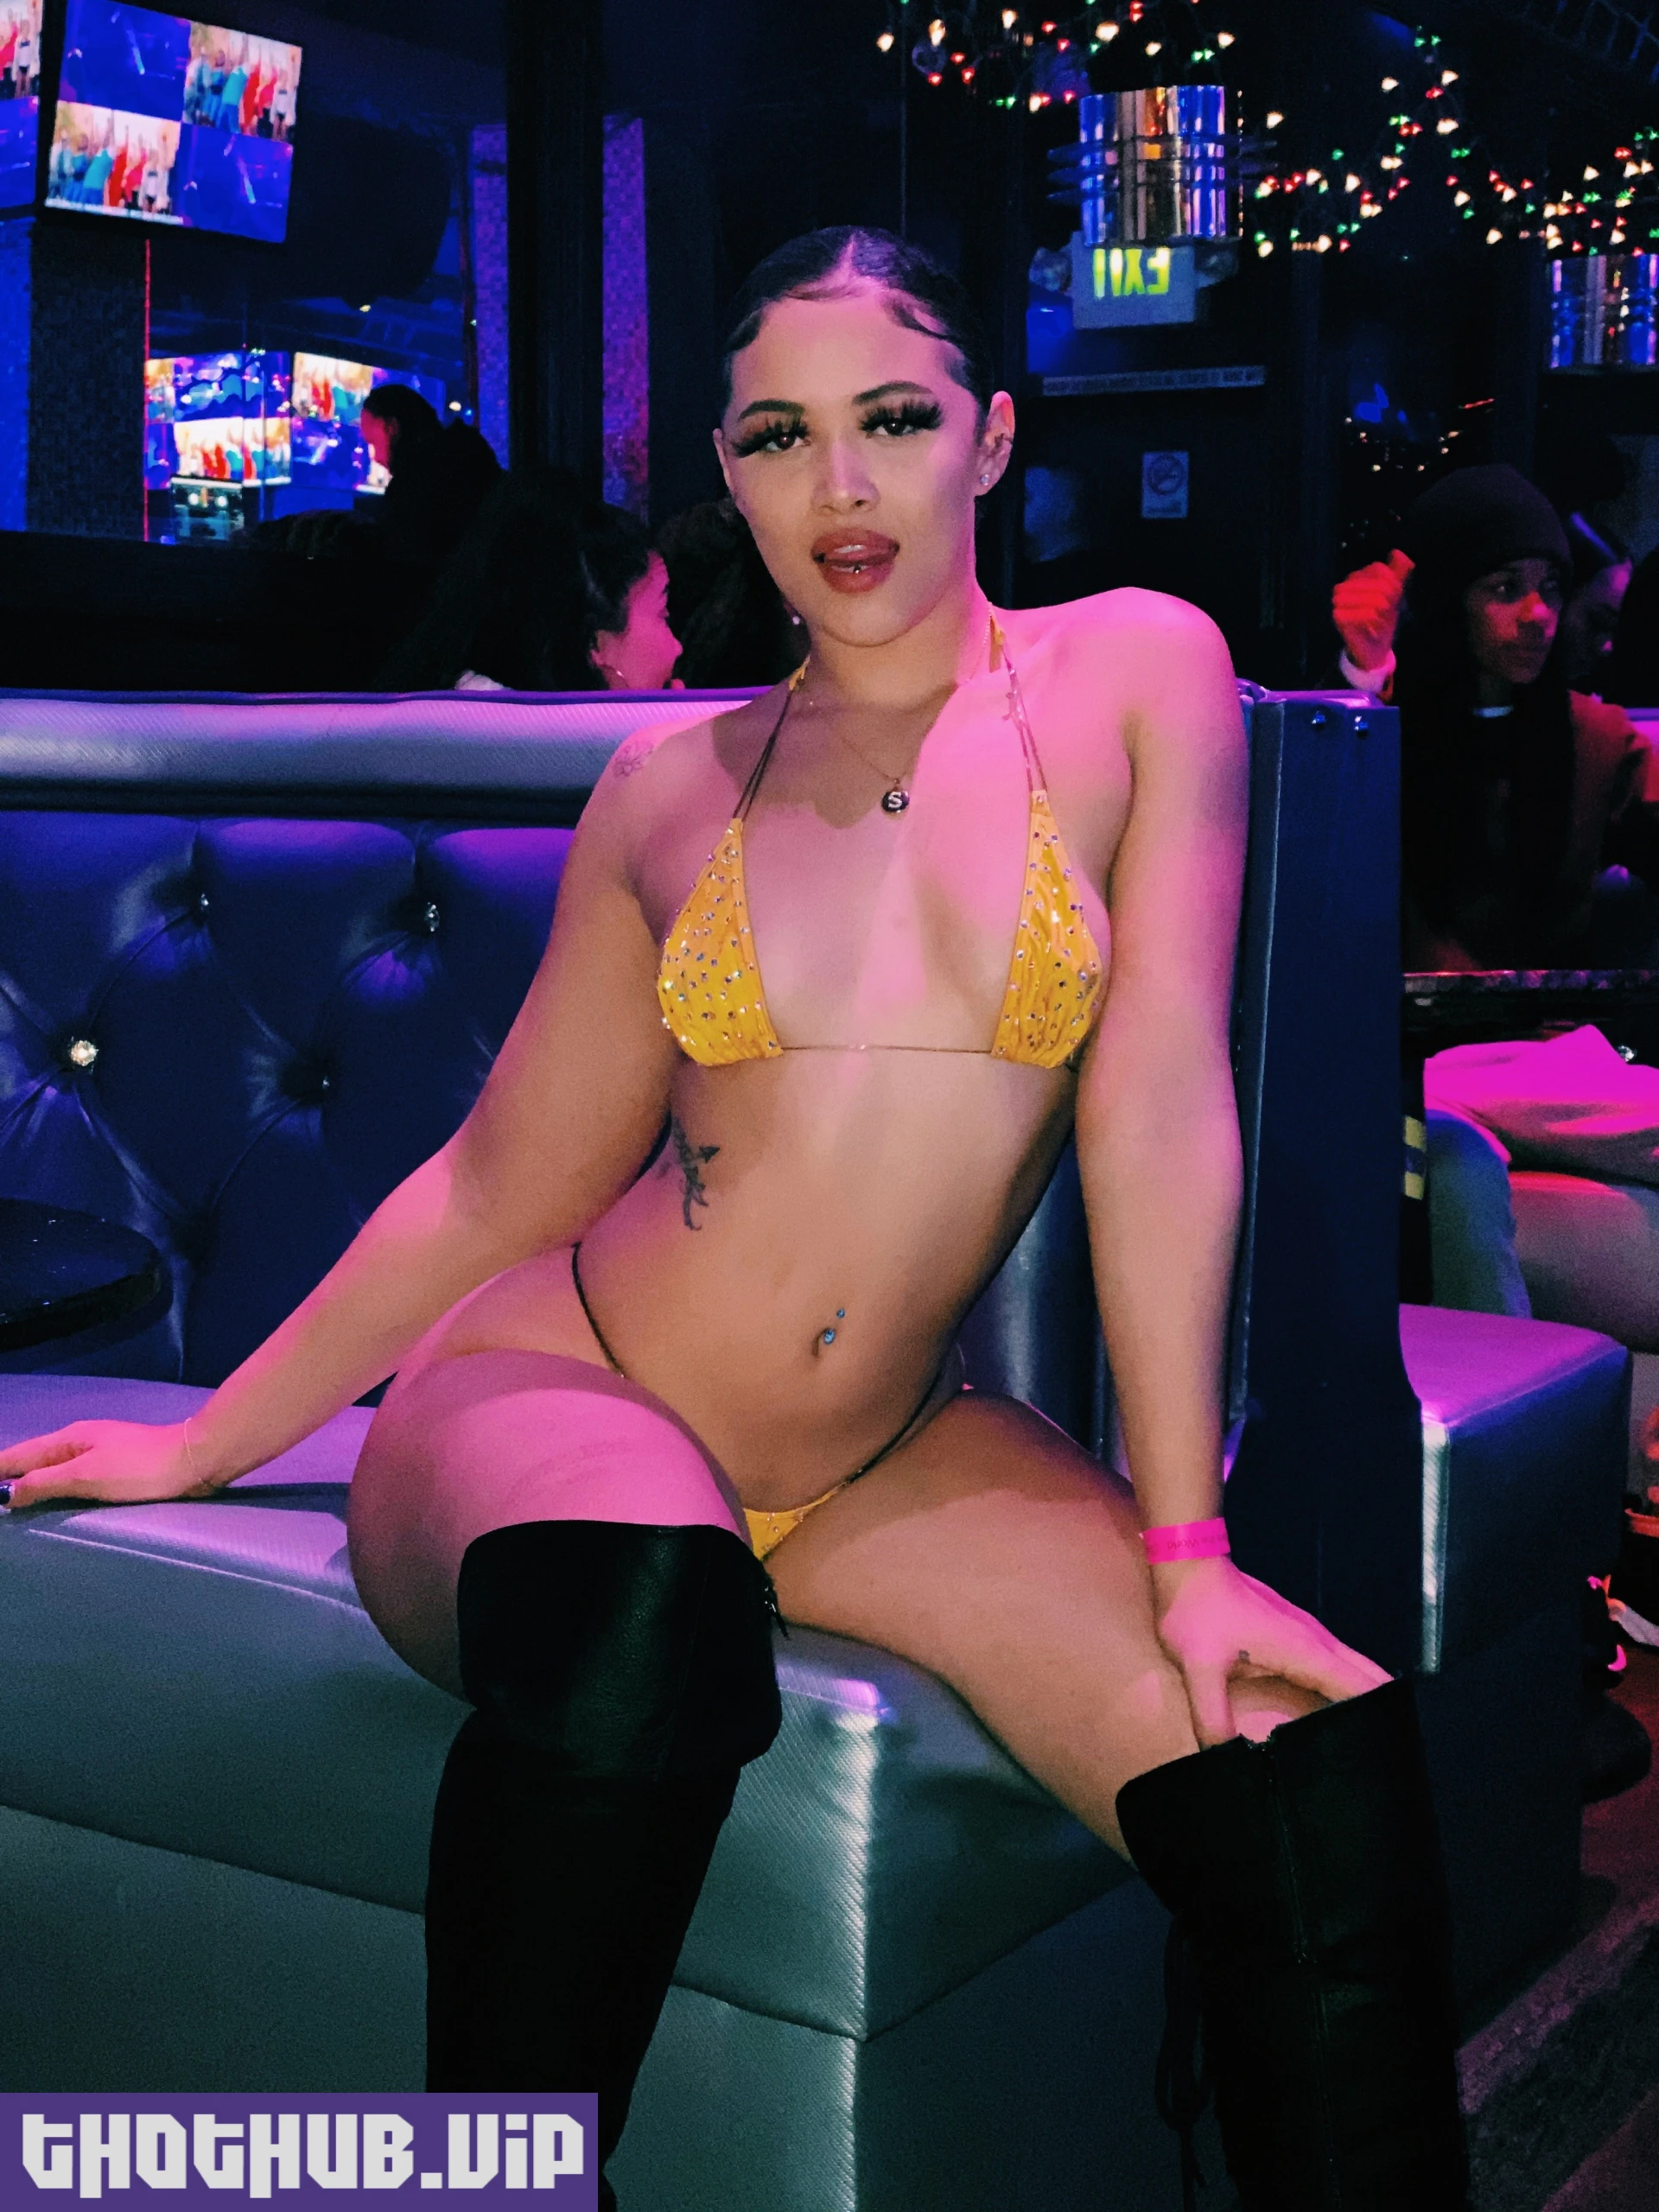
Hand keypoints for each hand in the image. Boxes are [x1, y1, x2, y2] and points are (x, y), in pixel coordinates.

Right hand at [0, 1419, 222, 1511]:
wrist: (194, 1460)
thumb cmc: (140, 1467)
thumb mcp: (87, 1476)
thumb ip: (45, 1483)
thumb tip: (7, 1493)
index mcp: (67, 1439)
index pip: (17, 1456)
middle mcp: (78, 1441)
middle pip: (31, 1460)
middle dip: (7, 1475)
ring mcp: (97, 1453)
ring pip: (50, 1466)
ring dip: (28, 1480)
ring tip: (11, 1498)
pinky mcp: (115, 1467)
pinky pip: (70, 1475)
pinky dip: (52, 1484)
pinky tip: (51, 1496)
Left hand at [1152, 1553, 1390, 1747]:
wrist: (1188, 1565)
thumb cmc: (1196, 1611)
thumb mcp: (1199, 1669)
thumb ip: (1213, 1717)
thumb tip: (1226, 1760)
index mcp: (1305, 1651)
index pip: (1361, 1686)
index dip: (1382, 1716)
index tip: (1394, 1748)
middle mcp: (1315, 1641)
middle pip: (1366, 1676)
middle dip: (1383, 1710)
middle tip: (1387, 1752)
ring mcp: (1305, 1634)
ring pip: (1350, 1668)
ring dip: (1364, 1696)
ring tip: (1367, 1740)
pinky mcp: (1291, 1634)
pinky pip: (1329, 1664)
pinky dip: (1341, 1686)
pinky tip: (1330, 1711)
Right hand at [1332, 548, 1412, 670]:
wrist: (1372, 648)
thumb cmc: (1381, 620)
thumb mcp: (1394, 594)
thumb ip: (1397, 572)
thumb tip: (1398, 552)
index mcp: (1357, 577)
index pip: (1379, 569)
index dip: (1393, 583)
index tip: (1394, 599)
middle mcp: (1345, 585)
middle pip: (1379, 584)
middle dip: (1389, 599)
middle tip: (1388, 613)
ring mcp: (1339, 601)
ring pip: (1372, 598)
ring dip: (1382, 612)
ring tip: (1381, 620)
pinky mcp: (1338, 617)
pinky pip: (1364, 613)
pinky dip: (1374, 622)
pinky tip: (1374, 627)